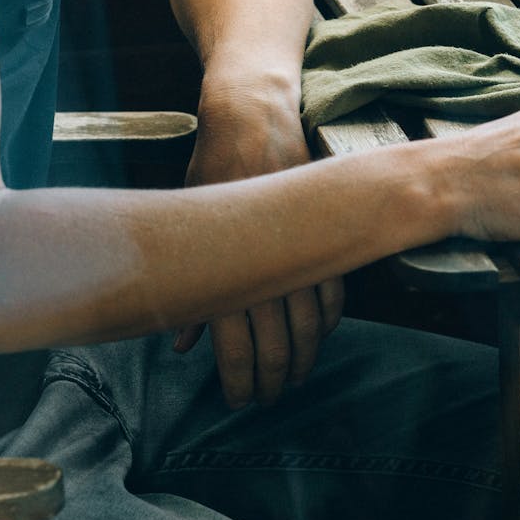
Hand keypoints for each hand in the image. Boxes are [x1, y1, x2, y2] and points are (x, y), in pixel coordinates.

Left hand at [172, 82, 342, 407]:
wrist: (252, 119)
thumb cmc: (210, 170)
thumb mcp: (185, 223)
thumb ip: (189, 289)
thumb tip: (183, 345)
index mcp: (225, 265)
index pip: (237, 346)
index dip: (241, 381)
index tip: (241, 400)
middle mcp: (265, 263)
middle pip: (277, 342)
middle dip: (274, 378)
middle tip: (270, 396)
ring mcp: (299, 249)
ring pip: (310, 323)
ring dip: (305, 356)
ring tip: (296, 375)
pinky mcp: (325, 232)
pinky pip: (335, 289)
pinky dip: (329, 319)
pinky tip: (320, 335)